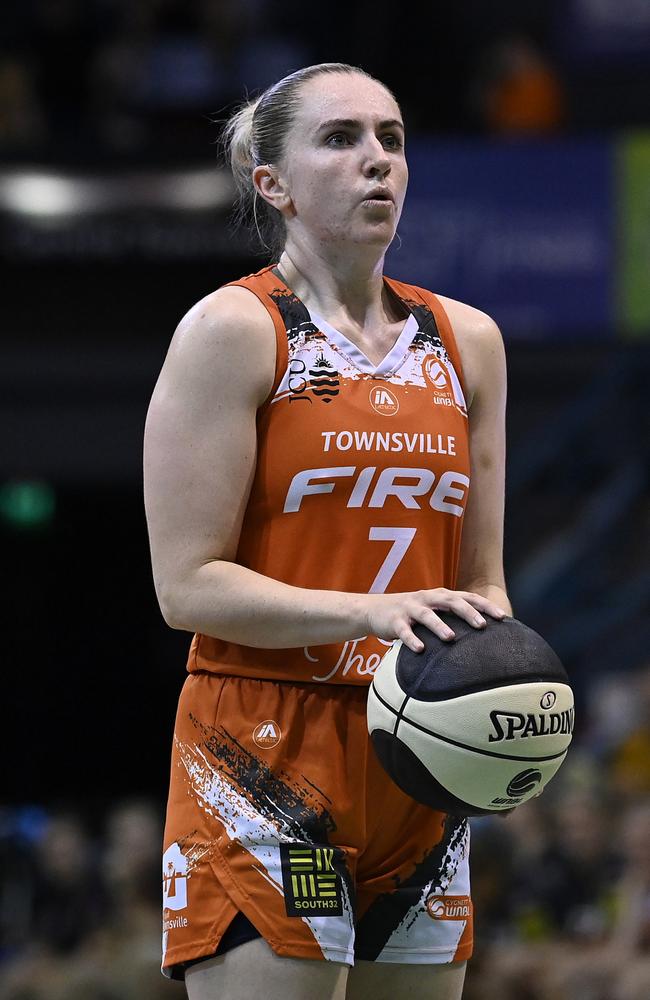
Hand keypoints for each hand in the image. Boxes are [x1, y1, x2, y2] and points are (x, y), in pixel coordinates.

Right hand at [364, 588, 506, 651]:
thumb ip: (453, 618)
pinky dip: (412, 640)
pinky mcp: (395, 621)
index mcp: (440, 596)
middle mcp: (427, 599)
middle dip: (467, 612)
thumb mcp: (434, 611)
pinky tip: (420, 650)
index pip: (467, 597)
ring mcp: (410, 609)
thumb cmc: (412, 614)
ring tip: (451, 638)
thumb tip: (484, 635)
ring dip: (439, 625)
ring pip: (427, 615)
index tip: (503, 618)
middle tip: (483, 625)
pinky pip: (404, 631)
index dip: (485, 606)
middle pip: (450, 601)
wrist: (374, 610)